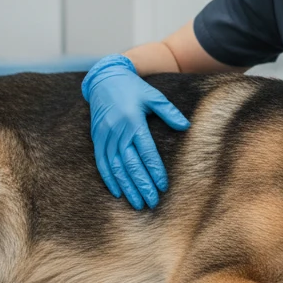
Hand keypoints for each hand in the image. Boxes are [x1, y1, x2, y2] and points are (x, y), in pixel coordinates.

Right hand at [82, 54, 189, 209]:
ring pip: (116, 167)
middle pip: (131, 164)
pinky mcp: (97, 138)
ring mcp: (105, 136)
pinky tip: (117, 192)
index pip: (146, 152)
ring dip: (126, 187)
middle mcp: (118, 131)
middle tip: (152, 202)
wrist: (105, 79)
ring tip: (137, 203)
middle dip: (142, 185)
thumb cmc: (133, 88)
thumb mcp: (153, 96)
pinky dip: (108, 178)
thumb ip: (169, 111)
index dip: (154, 171)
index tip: (162, 187)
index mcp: (133, 121)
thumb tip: (185, 126)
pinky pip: (101, 162)